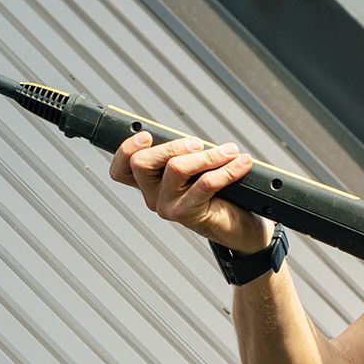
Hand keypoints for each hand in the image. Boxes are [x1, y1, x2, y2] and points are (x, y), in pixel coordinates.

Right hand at [109, 131, 271, 252]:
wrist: (238, 227)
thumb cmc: (219, 196)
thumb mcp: (197, 170)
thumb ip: (186, 155)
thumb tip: (191, 140)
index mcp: (150, 183)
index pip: (121, 169)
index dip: (126, 150)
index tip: (146, 136)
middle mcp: (152, 196)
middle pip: (141, 163)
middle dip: (172, 145)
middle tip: (198, 144)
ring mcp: (167, 206)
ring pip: (176, 168)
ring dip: (208, 155)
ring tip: (230, 152)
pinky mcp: (187, 214)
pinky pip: (205, 183)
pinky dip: (228, 169)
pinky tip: (241, 163)